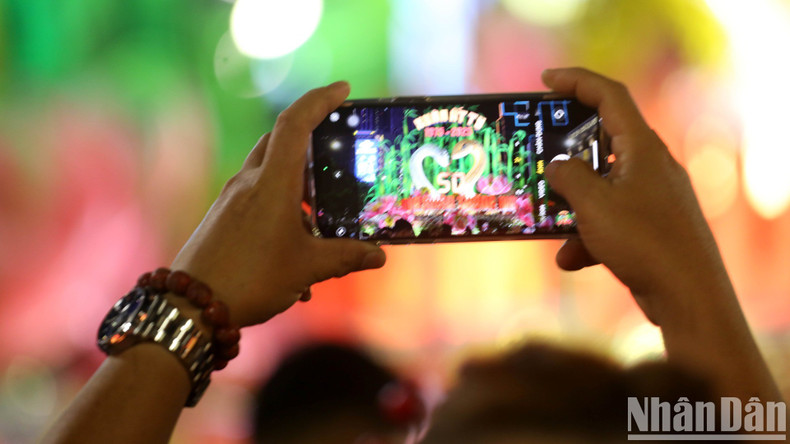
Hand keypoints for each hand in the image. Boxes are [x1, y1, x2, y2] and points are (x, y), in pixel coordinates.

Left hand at [170, 82, 385, 327]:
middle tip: (340, 145)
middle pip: (281, 141)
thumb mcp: (307, 269)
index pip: (295, 124)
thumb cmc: (250, 280)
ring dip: (299, 178)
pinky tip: (298, 241)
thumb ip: (346, 258)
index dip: (319, 100)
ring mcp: (233, 198)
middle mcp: (249, 182)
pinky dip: (283, 203)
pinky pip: (258, 195)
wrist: (190, 307)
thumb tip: (378, 257)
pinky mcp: (224, 216)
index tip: (343, 90)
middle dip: (312, 137)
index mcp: (272, 184)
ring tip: (325, 205)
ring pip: (270, 169)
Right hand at [542, 68, 729, 324]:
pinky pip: (609, 220)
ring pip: (600, 187)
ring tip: (546, 222)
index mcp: (642, 148)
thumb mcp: (593, 205)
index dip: (576, 81)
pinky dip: (587, 236)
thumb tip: (556, 166)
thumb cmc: (643, 242)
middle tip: (536, 154)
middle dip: (565, 154)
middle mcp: (650, 166)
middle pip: (601, 142)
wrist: (687, 296)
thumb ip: (568, 177)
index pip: (609, 96)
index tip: (546, 81)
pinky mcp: (650, 227)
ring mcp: (652, 197)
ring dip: (571, 205)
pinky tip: (571, 259)